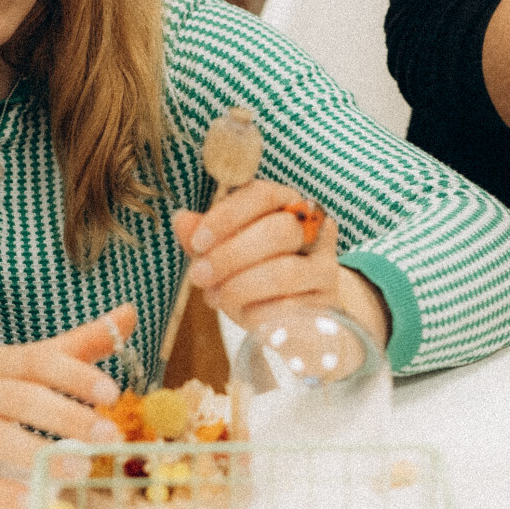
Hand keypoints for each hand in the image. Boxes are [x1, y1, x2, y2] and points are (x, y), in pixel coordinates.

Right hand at [0, 306, 133, 508]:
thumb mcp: (22, 365)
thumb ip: (77, 345)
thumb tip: (130, 313)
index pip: (37, 361)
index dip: (75, 375)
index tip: (112, 393)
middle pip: (20, 399)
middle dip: (66, 415)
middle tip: (109, 435)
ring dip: (39, 454)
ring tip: (82, 469)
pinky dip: (0, 491)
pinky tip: (31, 499)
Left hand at [174, 181, 339, 330]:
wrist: (294, 314)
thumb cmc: (254, 272)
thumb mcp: (224, 250)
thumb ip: (203, 235)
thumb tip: (181, 220)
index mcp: (286, 203)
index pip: (262, 194)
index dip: (227, 216)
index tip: (197, 242)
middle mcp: (313, 229)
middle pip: (278, 232)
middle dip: (231, 256)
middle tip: (199, 276)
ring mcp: (326, 266)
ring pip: (285, 272)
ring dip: (240, 287)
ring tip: (216, 297)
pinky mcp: (327, 303)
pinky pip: (289, 309)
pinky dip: (256, 314)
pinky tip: (241, 314)